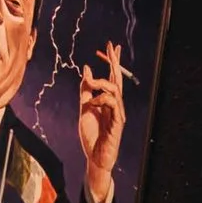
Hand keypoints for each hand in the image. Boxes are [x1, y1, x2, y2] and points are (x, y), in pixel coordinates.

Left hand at [77, 44, 128, 202]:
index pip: (112, 77)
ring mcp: (118, 114)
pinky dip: (102, 100)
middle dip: (114, 62)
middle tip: (111, 47)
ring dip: (102, 83)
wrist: (94, 157)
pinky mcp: (117, 124)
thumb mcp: (84, 107)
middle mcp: (115, 105)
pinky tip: (92, 102)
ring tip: (91, 83)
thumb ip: (86, 90)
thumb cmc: (91, 134)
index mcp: (107, 100)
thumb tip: (86, 69)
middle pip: (117, 79)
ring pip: (115, 91)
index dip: (112, 61)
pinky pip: (113, 106)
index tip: (112, 45)